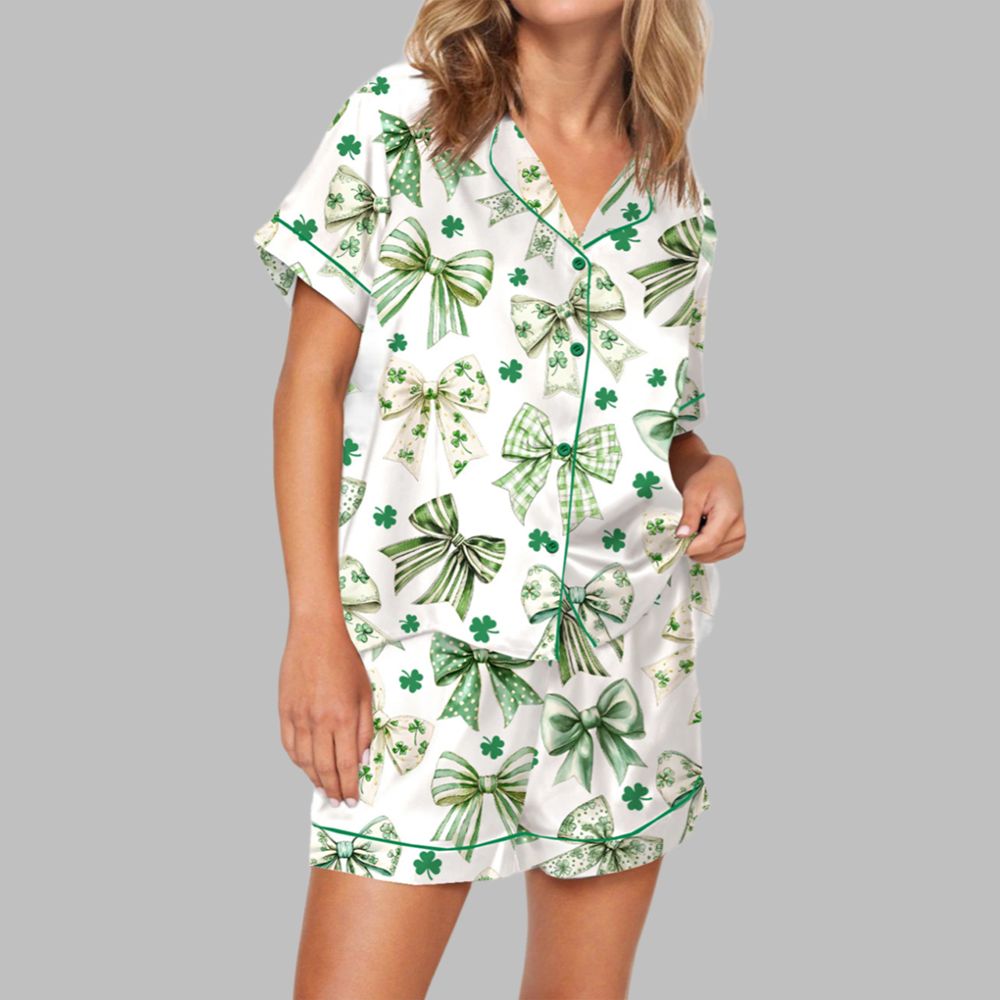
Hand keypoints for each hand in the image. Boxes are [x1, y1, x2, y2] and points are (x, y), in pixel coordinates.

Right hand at [278, 617, 373, 806]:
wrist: (316, 636)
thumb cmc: (344, 661)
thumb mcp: (365, 693)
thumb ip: (364, 728)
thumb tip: (361, 758)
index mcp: (344, 718)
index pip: (347, 764)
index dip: (349, 785)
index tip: (351, 798)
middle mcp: (320, 722)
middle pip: (325, 768)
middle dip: (333, 789)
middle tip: (337, 800)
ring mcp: (299, 717)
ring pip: (304, 761)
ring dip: (314, 779)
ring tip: (323, 787)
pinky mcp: (284, 711)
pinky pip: (289, 745)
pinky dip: (297, 761)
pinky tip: (305, 766)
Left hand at [675, 454, 745, 562]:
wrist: (719, 476)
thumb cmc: (708, 480)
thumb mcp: (692, 494)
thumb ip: (688, 516)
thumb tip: (682, 536)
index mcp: (729, 516)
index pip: (708, 543)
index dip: (688, 546)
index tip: (676, 539)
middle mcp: (738, 530)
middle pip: (709, 552)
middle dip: (692, 544)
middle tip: (686, 526)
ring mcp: (739, 538)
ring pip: (711, 556)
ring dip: (698, 546)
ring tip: (698, 525)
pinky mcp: (736, 543)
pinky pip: (715, 555)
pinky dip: (705, 547)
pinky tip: (703, 531)